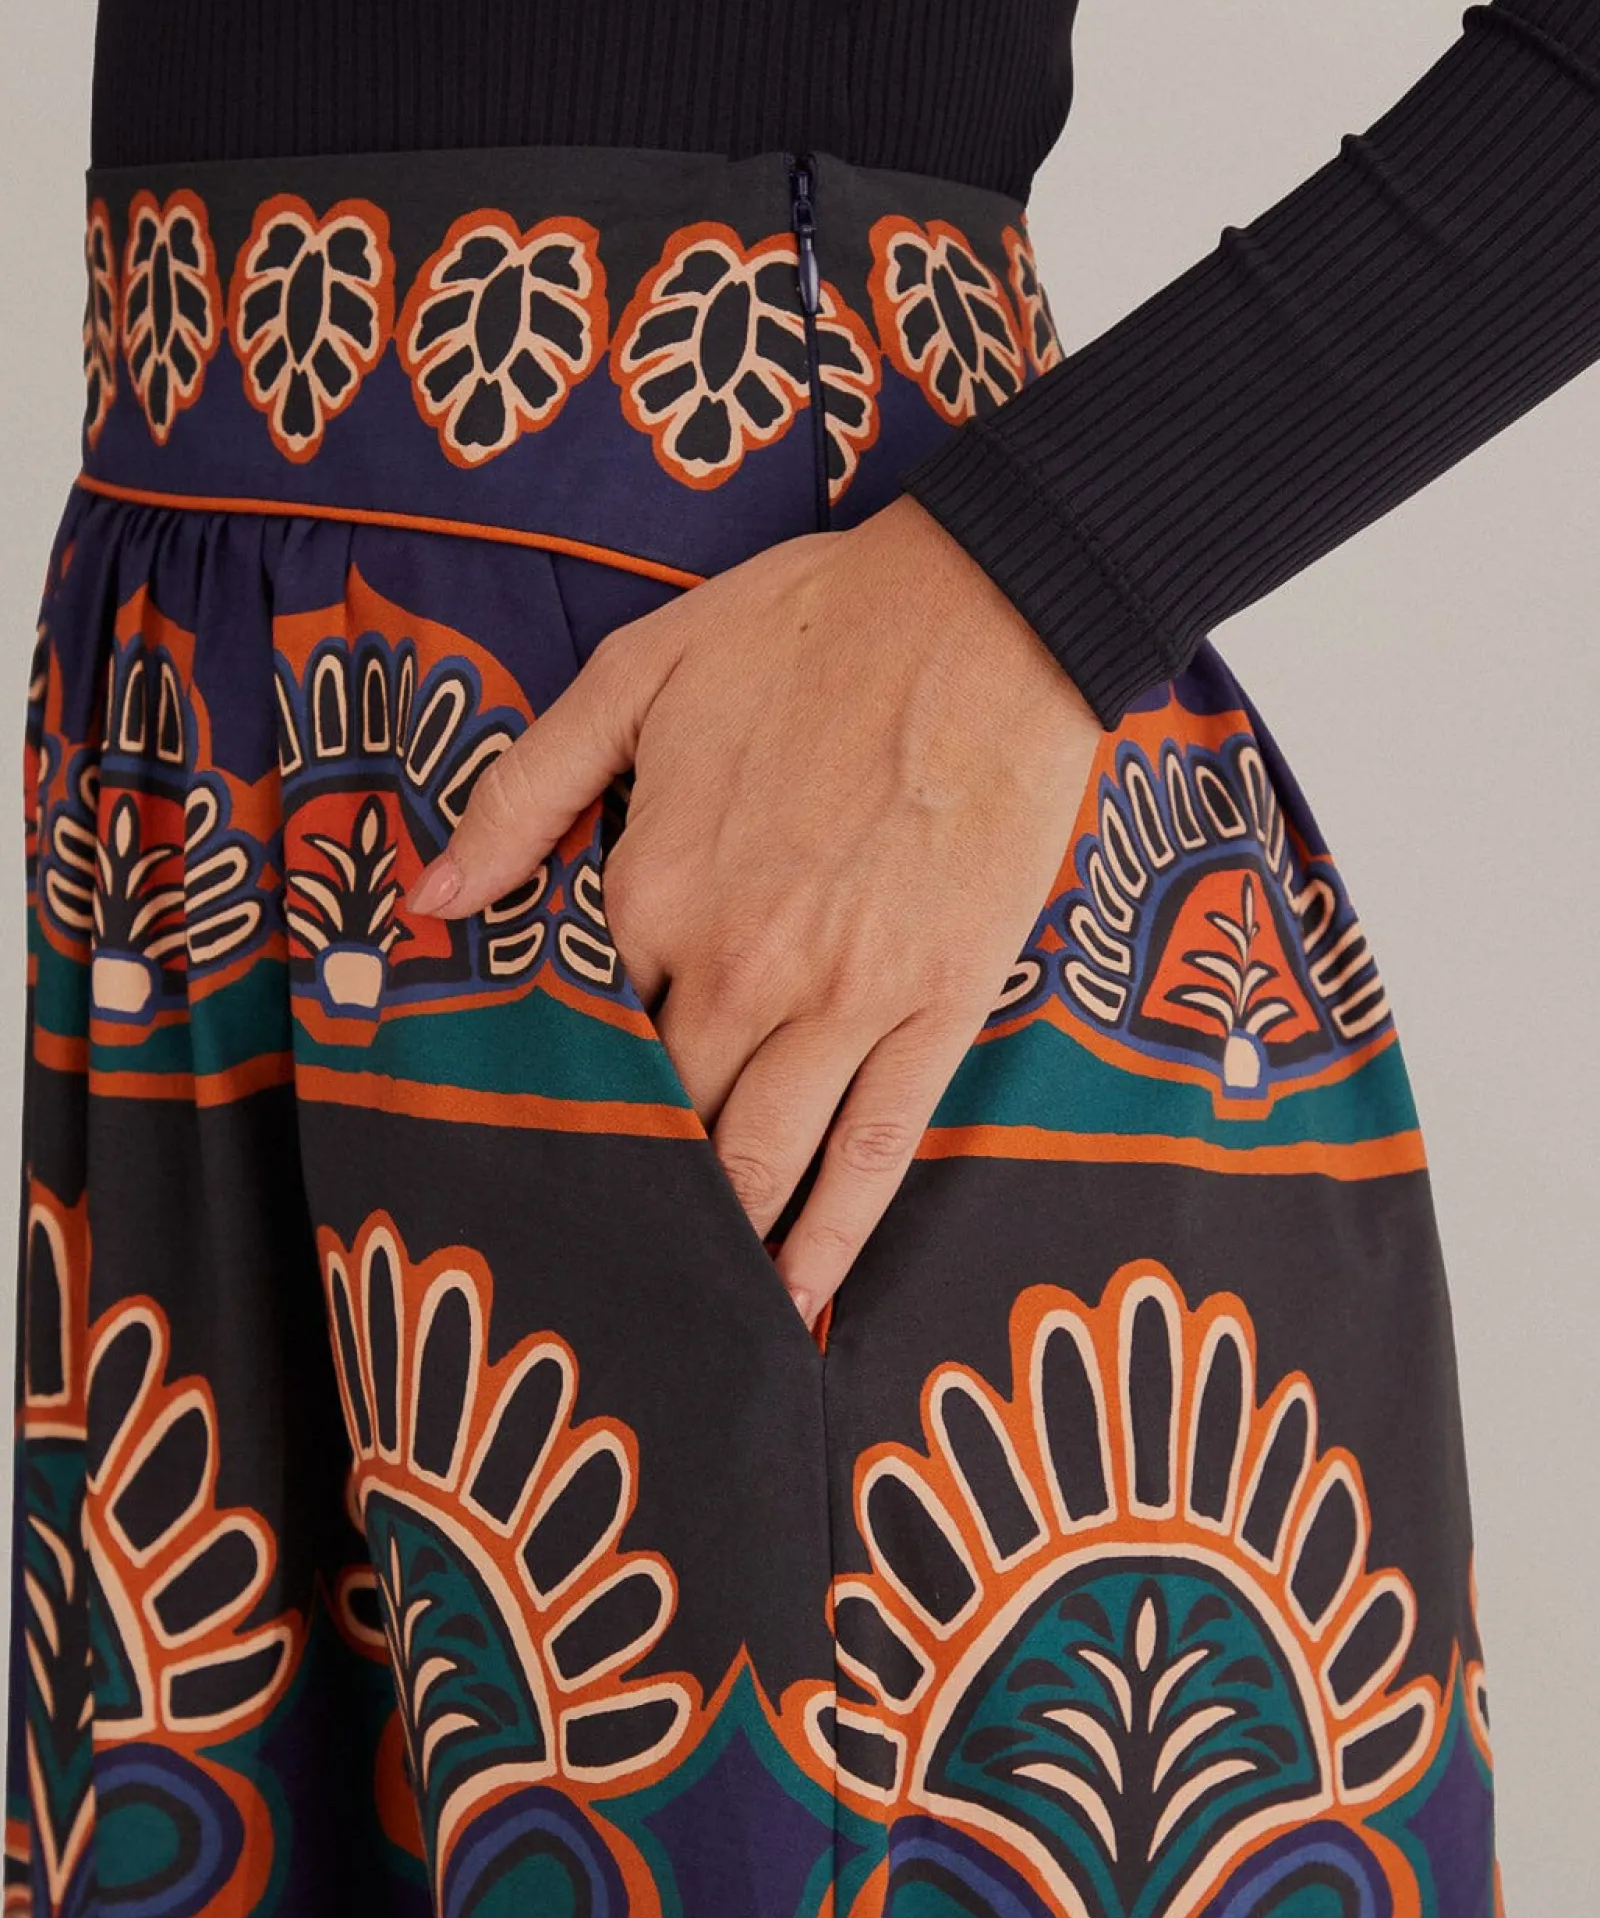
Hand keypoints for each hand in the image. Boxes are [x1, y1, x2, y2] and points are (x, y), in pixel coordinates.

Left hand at [403, 494, 1103, 1325]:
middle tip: (583, 1259)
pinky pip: (875, 1150)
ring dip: (710, 1237)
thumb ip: (522, 793)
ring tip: (673, 1304)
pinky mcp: (938, 1009)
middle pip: (657, 1115)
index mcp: (652, 888)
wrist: (993, 612)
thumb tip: (426, 898)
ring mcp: (845, 1000)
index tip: (522, 1151)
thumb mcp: (636, 675)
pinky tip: (795, 1301)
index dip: (548, 1092)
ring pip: (757, 1157)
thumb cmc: (811, 629)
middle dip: (618, 1187)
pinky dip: (830, 1238)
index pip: (576, 1029)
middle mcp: (737, 967)